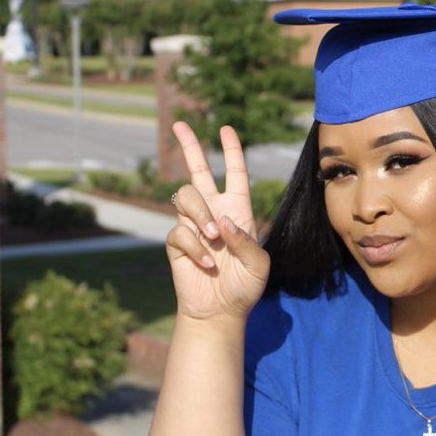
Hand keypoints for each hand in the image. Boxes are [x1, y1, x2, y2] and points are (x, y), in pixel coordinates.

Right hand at [164, 122, 269, 320]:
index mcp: (237, 210)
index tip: (226, 129)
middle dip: (189, 146)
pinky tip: (207, 264)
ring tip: (213, 239)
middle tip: (179, 124)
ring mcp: (192, 225)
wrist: (221, 311)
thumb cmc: (245, 286)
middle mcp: (212, 211)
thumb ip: (246, 240)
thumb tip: (221, 221)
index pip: (235, 173)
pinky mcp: (176, 242)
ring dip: (199, 214)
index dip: (231, 151)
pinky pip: (179, 231)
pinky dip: (196, 248)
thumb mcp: (259, 264)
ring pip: (185, 196)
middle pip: (197, 171)